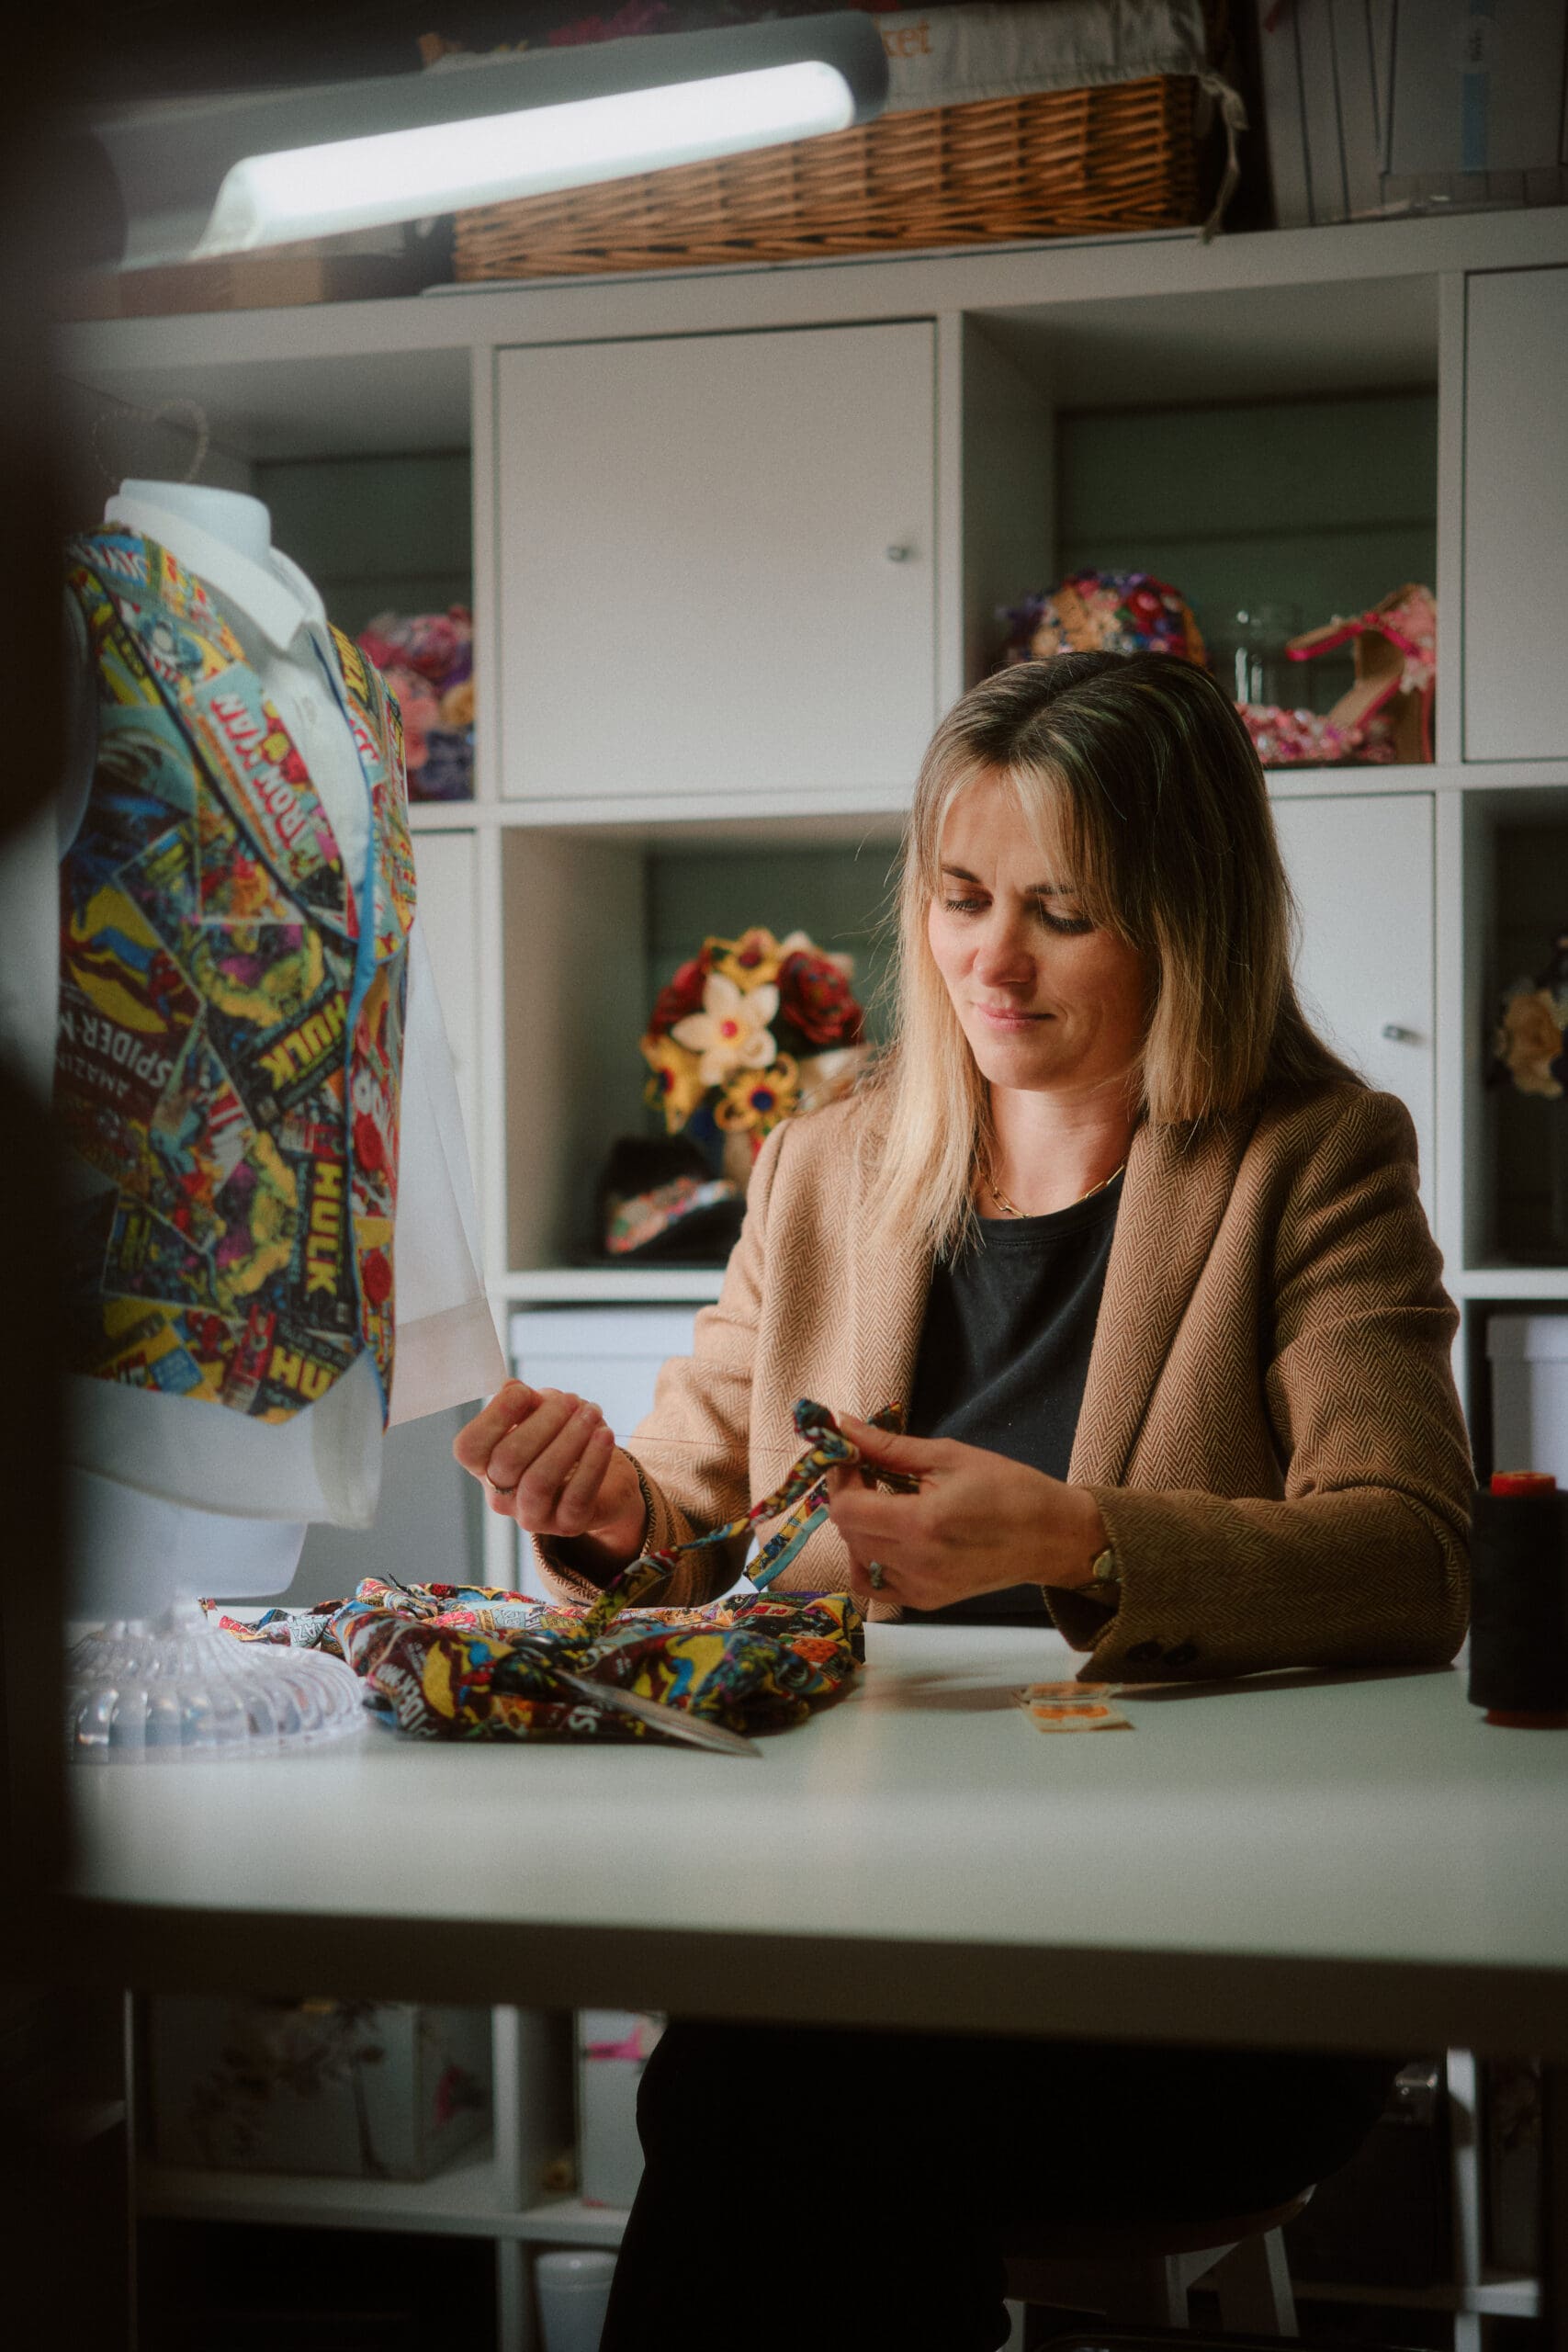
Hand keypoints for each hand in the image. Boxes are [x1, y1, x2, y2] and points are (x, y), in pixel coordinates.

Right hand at [453, 1381, 646, 1564]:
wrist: (605, 1482)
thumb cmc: (562, 1440)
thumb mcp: (541, 1416)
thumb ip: (524, 1403)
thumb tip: (510, 1388)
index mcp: (485, 1466)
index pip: (469, 1448)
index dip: (494, 1416)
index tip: (525, 1391)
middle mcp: (501, 1495)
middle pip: (507, 1459)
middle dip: (543, 1422)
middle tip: (571, 1400)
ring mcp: (532, 1515)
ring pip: (539, 1480)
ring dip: (568, 1439)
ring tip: (591, 1413)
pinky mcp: (567, 1525)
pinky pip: (577, 1496)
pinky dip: (593, 1461)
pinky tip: (604, 1434)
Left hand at [826, 1415, 1106, 1609]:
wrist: (1052, 1537)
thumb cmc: (1009, 1488)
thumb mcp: (950, 1456)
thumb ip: (890, 1446)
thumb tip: (844, 1426)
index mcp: (922, 1523)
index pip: (846, 1508)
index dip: (841, 1478)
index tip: (852, 1456)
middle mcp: (915, 1563)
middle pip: (847, 1531)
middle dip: (849, 1496)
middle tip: (868, 1472)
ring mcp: (920, 1588)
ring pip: (856, 1556)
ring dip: (858, 1526)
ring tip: (883, 1503)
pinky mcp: (926, 1602)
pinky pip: (873, 1584)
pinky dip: (868, 1558)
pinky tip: (887, 1536)